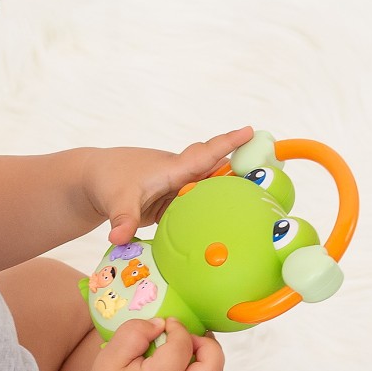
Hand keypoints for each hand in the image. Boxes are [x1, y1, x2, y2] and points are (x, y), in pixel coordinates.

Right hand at [81, 317, 223, 370]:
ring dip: (206, 359)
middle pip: (213, 367)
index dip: (178, 328)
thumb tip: (160, 324)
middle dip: (208, 345)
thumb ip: (134, 333)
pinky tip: (177, 367)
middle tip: (191, 336)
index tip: (168, 323)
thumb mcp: (110, 357)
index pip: (182, 347)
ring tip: (188, 348)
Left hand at [85, 126, 254, 245]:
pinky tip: (230, 227)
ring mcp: (179, 189)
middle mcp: (181, 175)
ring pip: (211, 190)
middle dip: (244, 169)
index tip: (250, 131)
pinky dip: (213, 212)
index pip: (206, 154)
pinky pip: (199, 206)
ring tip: (266, 201)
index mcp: (173, 168)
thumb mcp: (115, 201)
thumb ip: (122, 220)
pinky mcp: (174, 203)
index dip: (228, 144)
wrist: (94, 180)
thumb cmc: (107, 181)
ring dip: (233, 193)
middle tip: (276, 167)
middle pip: (218, 171)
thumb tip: (118, 239)